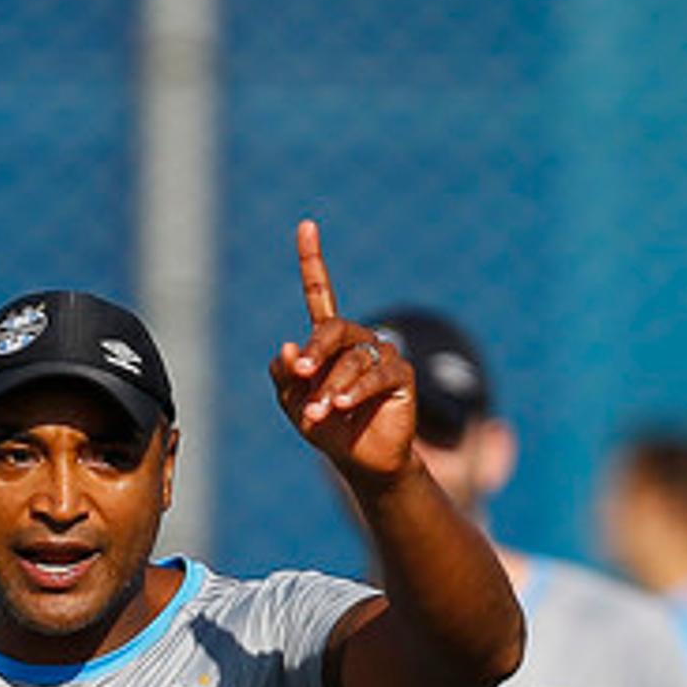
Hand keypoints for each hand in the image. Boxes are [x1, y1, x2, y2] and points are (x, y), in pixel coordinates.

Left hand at [267, 221, 417, 484]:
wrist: (362, 461)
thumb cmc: (327, 428)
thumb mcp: (293, 403)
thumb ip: (285, 375)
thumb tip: (288, 346)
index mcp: (329, 341)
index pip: (320, 293)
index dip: (313, 261)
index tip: (306, 226)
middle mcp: (357, 340)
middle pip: (333, 330)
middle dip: (316, 352)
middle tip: (303, 375)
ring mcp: (382, 354)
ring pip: (352, 359)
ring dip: (331, 388)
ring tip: (319, 413)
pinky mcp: (401, 375)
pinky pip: (377, 374)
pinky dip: (355, 390)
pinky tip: (342, 405)